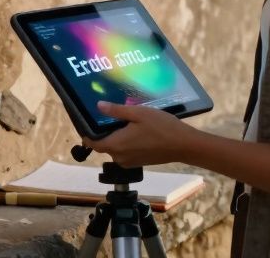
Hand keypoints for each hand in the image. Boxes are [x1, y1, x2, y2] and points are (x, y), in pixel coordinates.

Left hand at [80, 101, 200, 167]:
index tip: (86, 123)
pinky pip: (125, 152)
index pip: (92, 144)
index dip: (86, 135)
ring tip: (124, 121)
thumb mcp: (138, 113)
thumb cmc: (161, 127)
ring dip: (116, 137)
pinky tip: (135, 130)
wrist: (183, 145)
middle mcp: (120, 157)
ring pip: (115, 149)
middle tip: (110, 116)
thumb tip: (98, 106)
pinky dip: (126, 143)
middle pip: (104, 145)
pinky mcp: (139, 162)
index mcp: (116, 145)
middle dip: (104, 133)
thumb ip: (117, 111)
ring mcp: (129, 162)